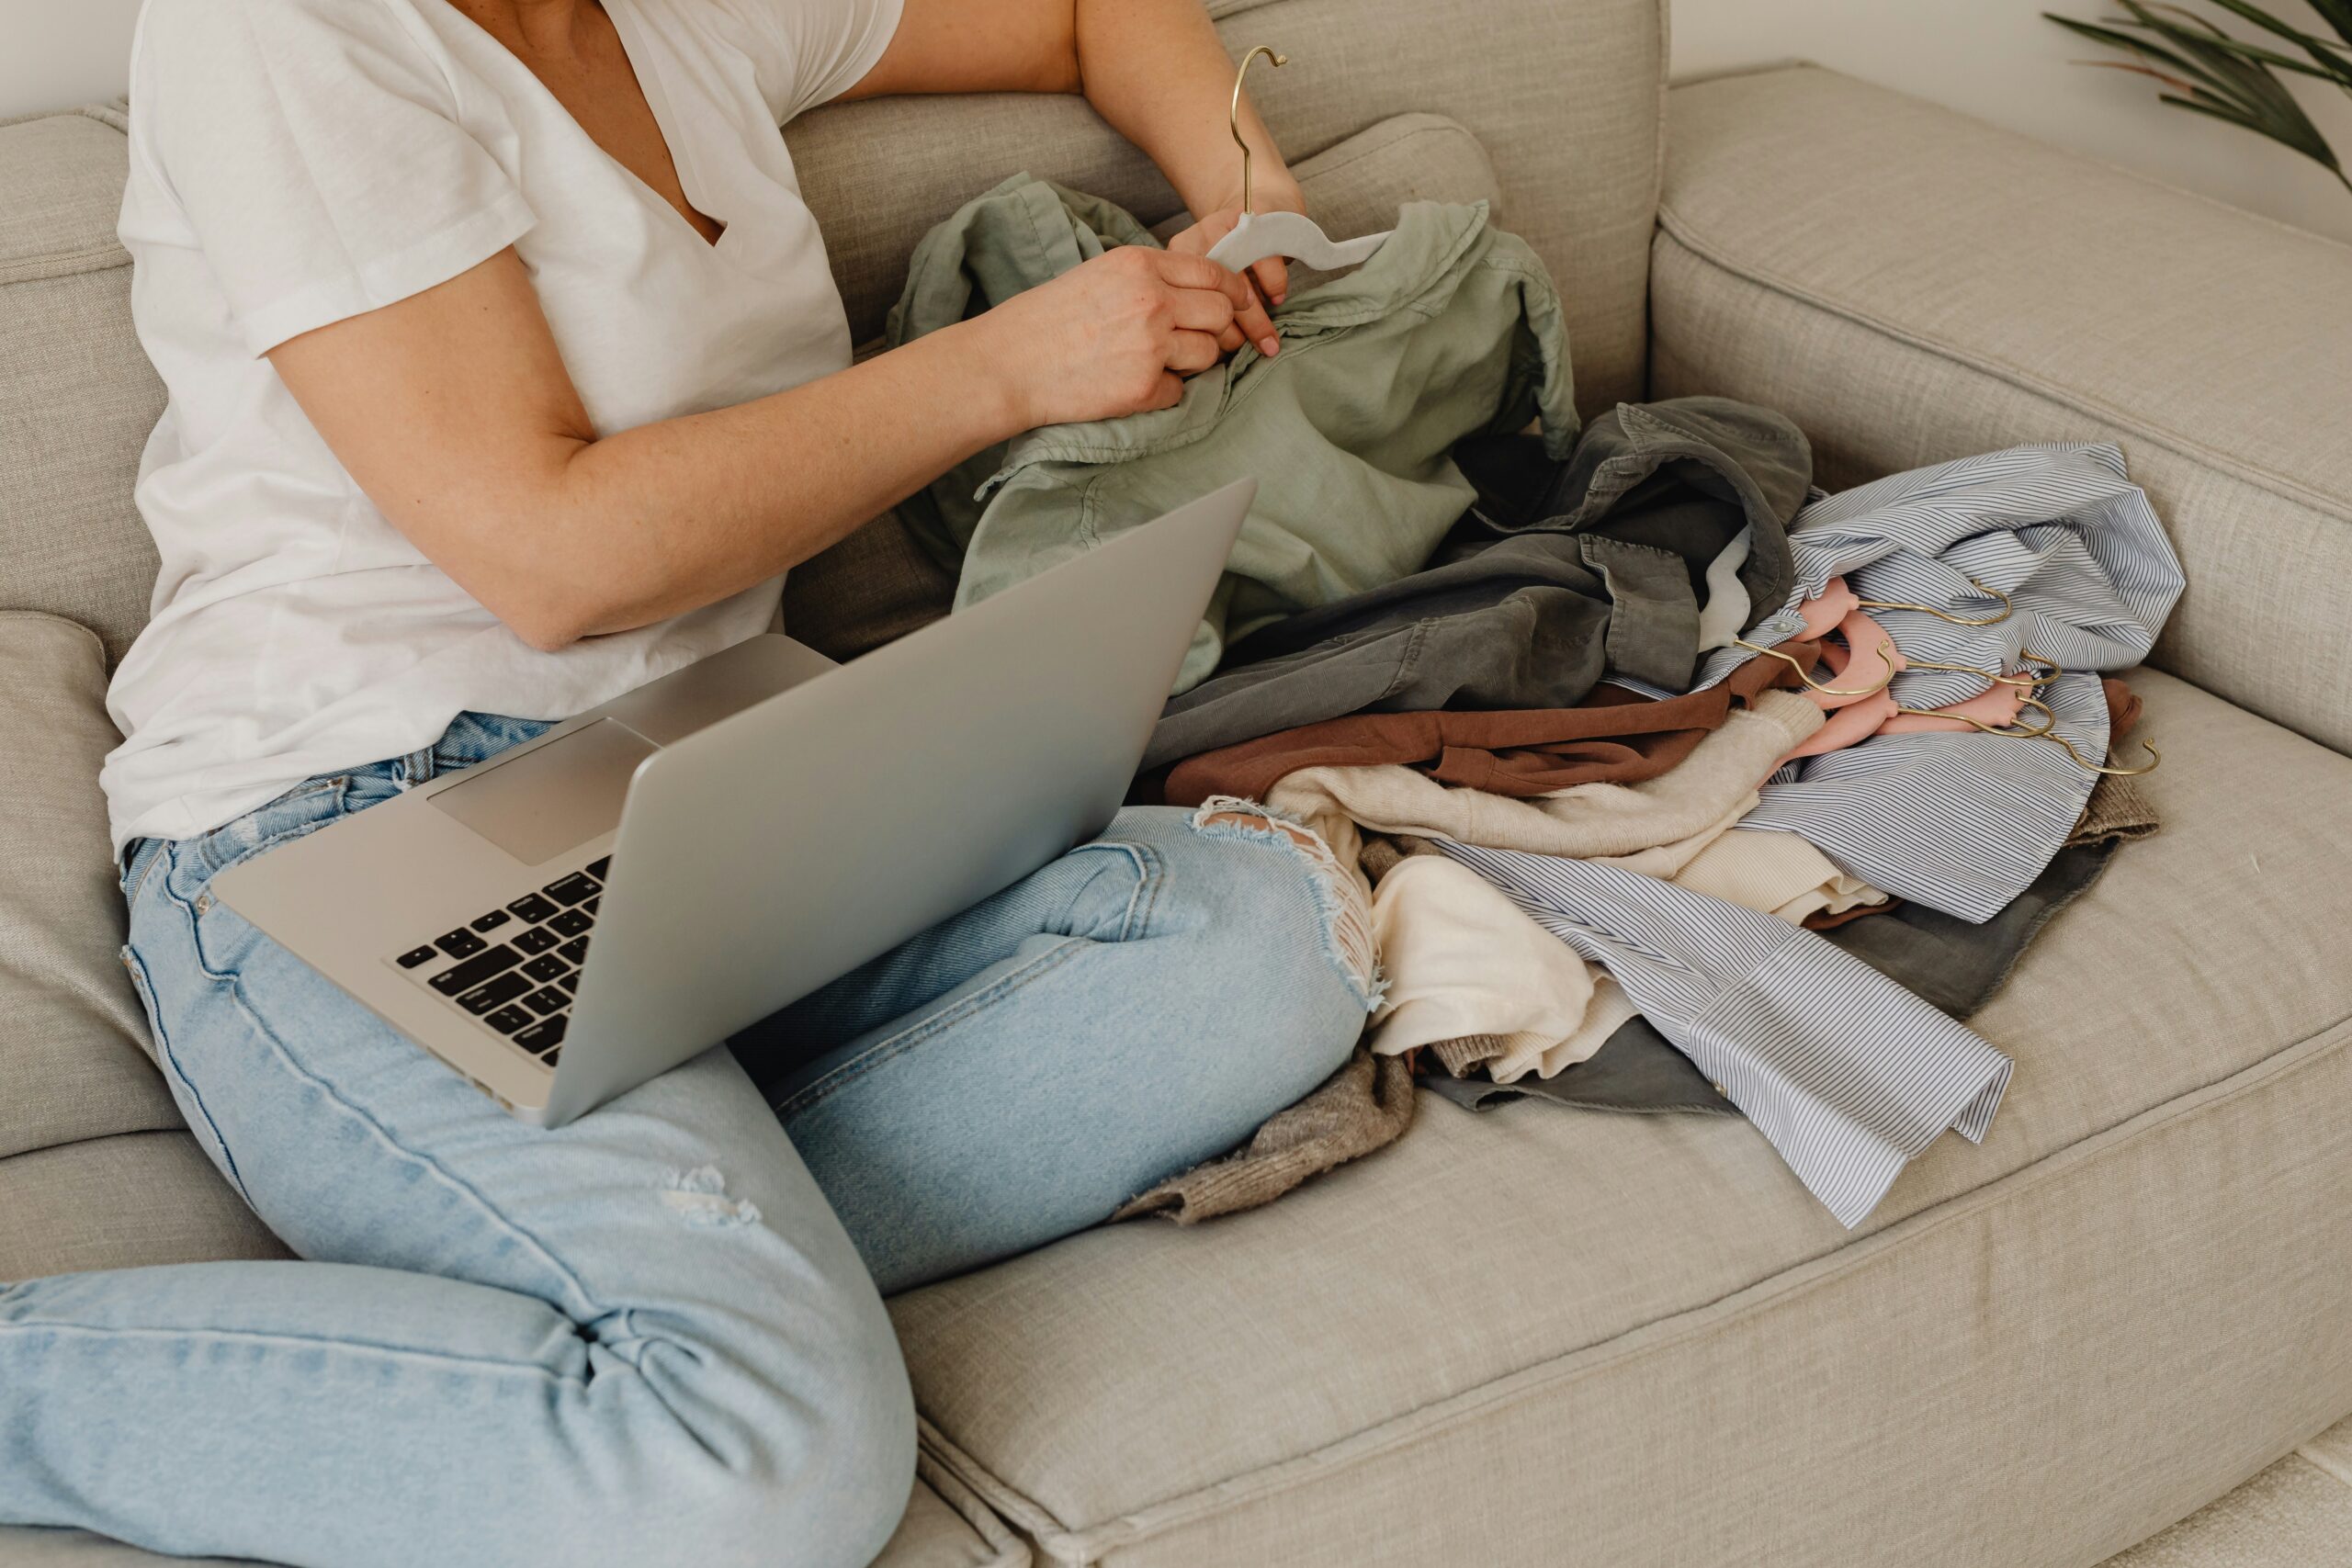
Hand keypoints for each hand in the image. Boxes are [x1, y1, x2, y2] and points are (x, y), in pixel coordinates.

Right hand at [977, 245, 1255, 428]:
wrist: (1006, 365)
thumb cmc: (1044, 321)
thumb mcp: (1099, 277)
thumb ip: (1148, 280)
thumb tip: (1196, 295)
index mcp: (1140, 265)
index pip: (1214, 272)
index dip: (1233, 292)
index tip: (1236, 305)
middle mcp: (1152, 299)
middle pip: (1222, 313)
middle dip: (1218, 329)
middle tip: (1196, 341)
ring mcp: (1151, 344)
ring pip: (1209, 353)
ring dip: (1192, 362)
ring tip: (1153, 363)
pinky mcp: (1144, 386)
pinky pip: (1180, 391)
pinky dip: (1163, 392)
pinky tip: (1129, 385)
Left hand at [1165, 177, 1304, 357]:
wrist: (1259, 207)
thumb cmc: (1232, 260)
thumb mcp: (1208, 286)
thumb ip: (1201, 314)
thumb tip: (1205, 359)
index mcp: (1169, 267)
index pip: (1183, 311)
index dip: (1205, 337)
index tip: (1222, 356)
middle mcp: (1191, 245)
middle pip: (1210, 300)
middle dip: (1236, 334)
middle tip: (1255, 353)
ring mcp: (1220, 228)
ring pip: (1237, 285)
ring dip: (1257, 318)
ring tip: (1269, 339)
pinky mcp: (1251, 218)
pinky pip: (1263, 261)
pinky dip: (1273, 285)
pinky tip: (1276, 299)